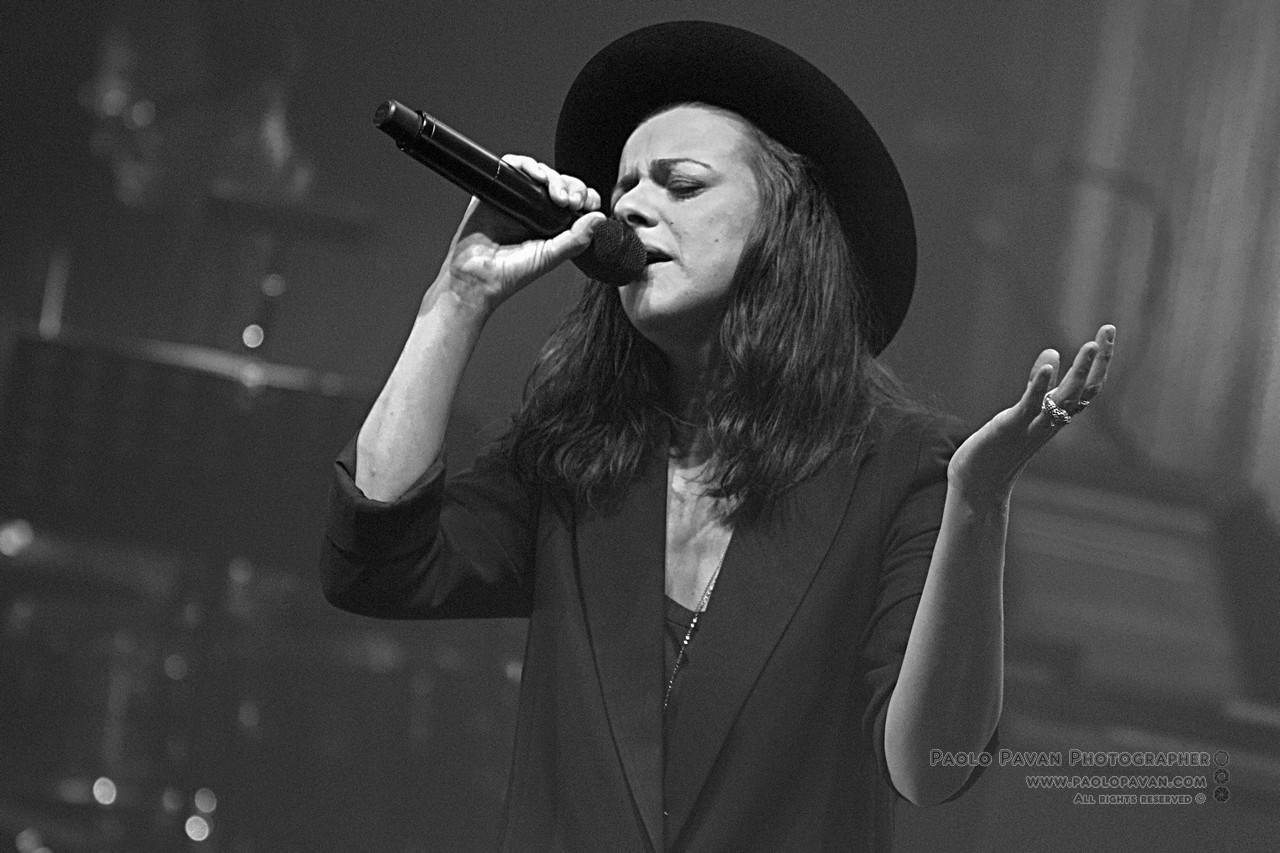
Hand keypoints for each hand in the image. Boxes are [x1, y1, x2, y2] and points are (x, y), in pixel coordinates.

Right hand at [436, 155, 605, 310]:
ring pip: (540, 172)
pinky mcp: (497, 189)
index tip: (589, 203)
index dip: (585, 196)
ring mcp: (516, 198)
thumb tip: (599, 218)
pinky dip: (527, 165)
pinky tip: (537, 176)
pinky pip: (513, 166)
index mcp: (552, 224)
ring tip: (558, 195)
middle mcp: (535, 209)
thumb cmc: (511, 273)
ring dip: (553, 177)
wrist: (477, 277)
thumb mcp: (551, 256)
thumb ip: (576, 239)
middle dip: (573, 186)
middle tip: (572, 201)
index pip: (575, 200)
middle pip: (561, 182)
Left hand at [947, 324, 1115, 506]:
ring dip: (1078, 372)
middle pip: (1083, 391)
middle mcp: (1050, 423)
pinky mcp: (1008, 429)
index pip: (1087, 389)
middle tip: (1108, 330)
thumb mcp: (1021, 413)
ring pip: (1064, 400)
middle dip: (1098, 361)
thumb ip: (1038, 387)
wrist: (978, 487)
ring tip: (1091, 345)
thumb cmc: (998, 449)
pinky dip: (1039, 386)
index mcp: (1055, 419)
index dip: (1100, 362)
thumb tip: (1052, 353)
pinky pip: (1030, 407)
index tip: (1107, 332)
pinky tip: (1048, 366)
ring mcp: (1031, 426)